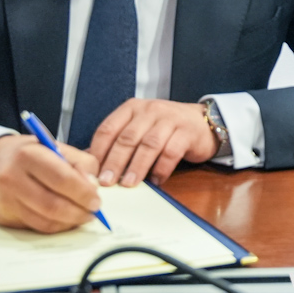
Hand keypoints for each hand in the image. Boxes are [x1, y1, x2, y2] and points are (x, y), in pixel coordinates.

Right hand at [0, 134, 101, 232]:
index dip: (83, 192)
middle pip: (53, 204)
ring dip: (70, 222)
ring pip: (45, 220)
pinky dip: (56, 227)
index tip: (97, 199)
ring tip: (83, 216)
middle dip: (79, 211)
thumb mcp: (53, 146)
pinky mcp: (4, 217)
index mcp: (29, 155)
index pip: (62, 178)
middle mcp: (13, 178)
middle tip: (94, 211)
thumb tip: (93, 186)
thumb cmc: (26, 154)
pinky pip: (36, 226)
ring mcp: (7, 200)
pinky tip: (66, 220)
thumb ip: (79, 162)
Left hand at [89, 98, 217, 187]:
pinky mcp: (187, 131)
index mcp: (132, 108)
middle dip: (115, 162)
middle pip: (127, 137)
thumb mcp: (138, 129)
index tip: (92, 172)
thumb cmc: (163, 130)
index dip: (98, 151)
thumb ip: (118, 142)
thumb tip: (91, 165)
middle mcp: (149, 110)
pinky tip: (156, 181)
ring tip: (128, 184)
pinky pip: (171, 152)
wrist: (202, 122)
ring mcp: (170, 119)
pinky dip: (161, 169)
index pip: (108, 128)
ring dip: (137, 166)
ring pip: (149, 144)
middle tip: (106, 182)